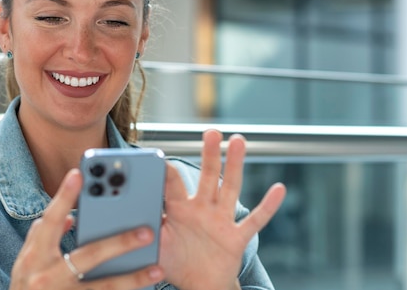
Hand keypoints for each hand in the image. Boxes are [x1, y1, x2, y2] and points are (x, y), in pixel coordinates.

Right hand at [9, 169, 163, 289]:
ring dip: (133, 279)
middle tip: (147, 232)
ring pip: (104, 287)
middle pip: (88, 256)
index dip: (63, 197)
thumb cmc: (25, 288)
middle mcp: (46, 277)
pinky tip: (147, 288)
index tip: (79, 174)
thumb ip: (42, 236)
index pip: (49, 222)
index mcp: (33, 258)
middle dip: (119, 243)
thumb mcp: (26, 262)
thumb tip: (69, 216)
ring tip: (157, 269)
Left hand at [160, 129, 286, 289]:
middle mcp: (202, 209)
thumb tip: (128, 211)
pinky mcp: (236, 237)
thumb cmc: (175, 262)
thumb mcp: (156, 246)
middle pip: (207, 176)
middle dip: (209, 154)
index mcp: (179, 209)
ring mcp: (221, 220)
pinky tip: (278, 189)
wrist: (199, 285)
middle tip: (211, 132)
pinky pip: (254, 221)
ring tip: (238, 141)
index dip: (167, 172)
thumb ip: (146, 226)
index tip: (160, 156)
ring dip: (235, 165)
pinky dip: (267, 206)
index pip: (172, 185)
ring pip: (230, 188)